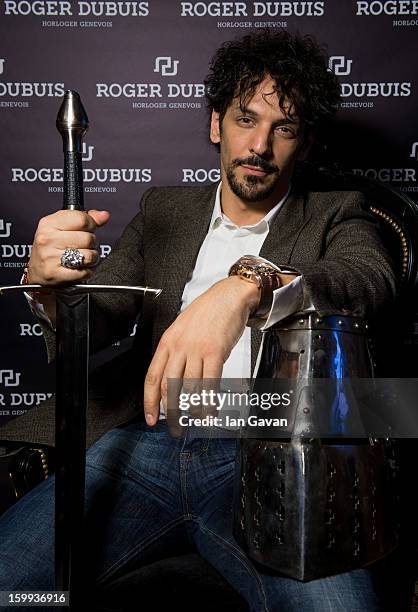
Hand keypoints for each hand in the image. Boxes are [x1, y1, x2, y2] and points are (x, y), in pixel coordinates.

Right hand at [27, 209, 109, 284]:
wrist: (38, 272)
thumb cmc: (52, 248)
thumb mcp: (64, 227)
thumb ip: (85, 219)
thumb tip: (104, 215)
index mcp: (49, 223)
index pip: (82, 219)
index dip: (91, 225)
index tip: (89, 229)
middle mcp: (48, 238)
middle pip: (88, 238)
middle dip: (92, 244)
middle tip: (84, 246)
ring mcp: (50, 256)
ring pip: (88, 256)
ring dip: (92, 258)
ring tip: (83, 257)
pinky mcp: (55, 273)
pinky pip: (84, 272)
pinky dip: (87, 271)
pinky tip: (80, 268)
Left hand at [143, 276, 258, 426]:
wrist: (228, 297)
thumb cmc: (207, 313)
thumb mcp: (181, 330)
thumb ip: (175, 353)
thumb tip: (171, 380)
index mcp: (167, 342)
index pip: (152, 377)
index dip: (150, 402)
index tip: (151, 417)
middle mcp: (179, 347)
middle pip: (169, 387)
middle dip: (170, 412)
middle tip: (174, 427)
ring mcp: (197, 350)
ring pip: (190, 387)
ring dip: (192, 409)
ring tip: (194, 421)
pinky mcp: (215, 352)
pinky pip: (210, 382)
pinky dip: (209, 400)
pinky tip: (209, 410)